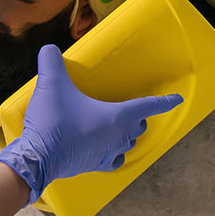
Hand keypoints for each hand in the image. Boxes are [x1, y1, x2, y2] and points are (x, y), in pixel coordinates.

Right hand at [0, 45, 183, 204]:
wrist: (37, 159)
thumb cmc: (52, 122)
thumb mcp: (51, 85)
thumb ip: (51, 61)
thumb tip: (49, 50)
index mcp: (116, 117)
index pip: (148, 106)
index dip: (164, 102)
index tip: (177, 100)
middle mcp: (118, 136)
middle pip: (138, 125)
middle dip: (138, 116)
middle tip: (131, 107)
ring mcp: (107, 153)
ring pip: (128, 143)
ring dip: (127, 134)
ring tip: (119, 126)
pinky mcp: (95, 165)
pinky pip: (114, 160)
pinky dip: (115, 152)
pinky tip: (107, 148)